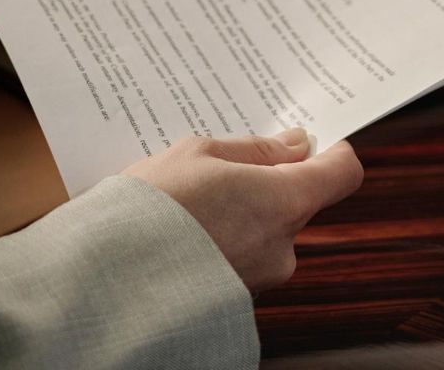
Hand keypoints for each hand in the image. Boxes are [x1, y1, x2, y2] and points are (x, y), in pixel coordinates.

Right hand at [125, 130, 363, 293]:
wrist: (101, 281)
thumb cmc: (149, 208)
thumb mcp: (198, 155)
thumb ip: (256, 150)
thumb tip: (298, 145)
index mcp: (284, 203)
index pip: (342, 173)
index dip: (332, 152)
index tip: (312, 142)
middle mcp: (283, 248)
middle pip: (296, 203)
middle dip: (267, 185)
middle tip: (218, 171)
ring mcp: (259, 280)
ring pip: (265, 233)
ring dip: (240, 216)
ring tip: (187, 207)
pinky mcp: (234, 302)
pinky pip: (240, 260)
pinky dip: (222, 244)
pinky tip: (183, 236)